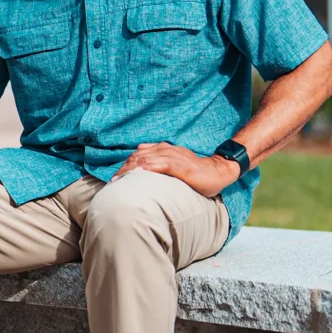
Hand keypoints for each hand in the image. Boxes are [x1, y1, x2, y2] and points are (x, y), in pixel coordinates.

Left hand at [110, 141, 239, 197]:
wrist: (218, 171)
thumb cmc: (196, 172)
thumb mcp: (175, 165)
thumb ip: (160, 164)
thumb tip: (143, 165)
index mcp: (163, 149)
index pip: (138, 155)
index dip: (125, 166)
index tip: (115, 179)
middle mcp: (165, 150)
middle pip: (137, 157)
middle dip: (123, 169)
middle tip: (112, 182)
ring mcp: (172, 156)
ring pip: (144, 160)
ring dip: (129, 170)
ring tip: (118, 181)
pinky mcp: (179, 165)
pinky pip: (158, 165)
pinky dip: (146, 169)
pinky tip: (136, 176)